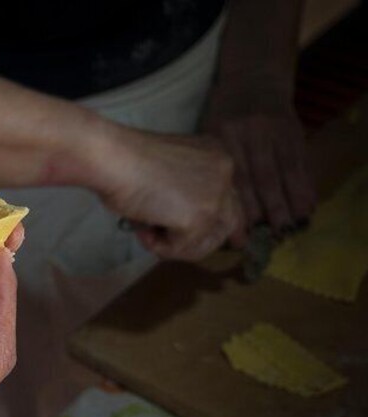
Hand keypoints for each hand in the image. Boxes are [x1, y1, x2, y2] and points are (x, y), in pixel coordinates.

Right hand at [93, 125, 244, 259]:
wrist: (114, 159)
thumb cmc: (125, 160)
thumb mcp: (167, 171)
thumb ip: (184, 191)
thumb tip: (182, 223)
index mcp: (216, 156)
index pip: (230, 197)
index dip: (222, 221)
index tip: (233, 241)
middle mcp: (224, 173)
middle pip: (229, 223)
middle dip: (203, 242)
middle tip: (176, 248)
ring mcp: (215, 197)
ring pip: (205, 241)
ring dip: (175, 245)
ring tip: (147, 234)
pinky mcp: (199, 219)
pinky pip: (181, 248)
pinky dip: (159, 247)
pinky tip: (143, 232)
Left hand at [204, 81, 315, 233]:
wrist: (253, 78)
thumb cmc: (224, 113)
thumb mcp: (209, 131)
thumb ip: (210, 163)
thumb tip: (209, 207)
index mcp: (223, 136)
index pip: (233, 177)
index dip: (239, 208)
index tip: (241, 234)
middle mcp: (251, 135)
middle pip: (262, 178)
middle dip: (268, 209)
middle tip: (271, 236)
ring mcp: (276, 132)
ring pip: (284, 172)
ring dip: (290, 202)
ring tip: (292, 227)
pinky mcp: (295, 131)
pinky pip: (301, 163)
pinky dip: (305, 185)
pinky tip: (308, 206)